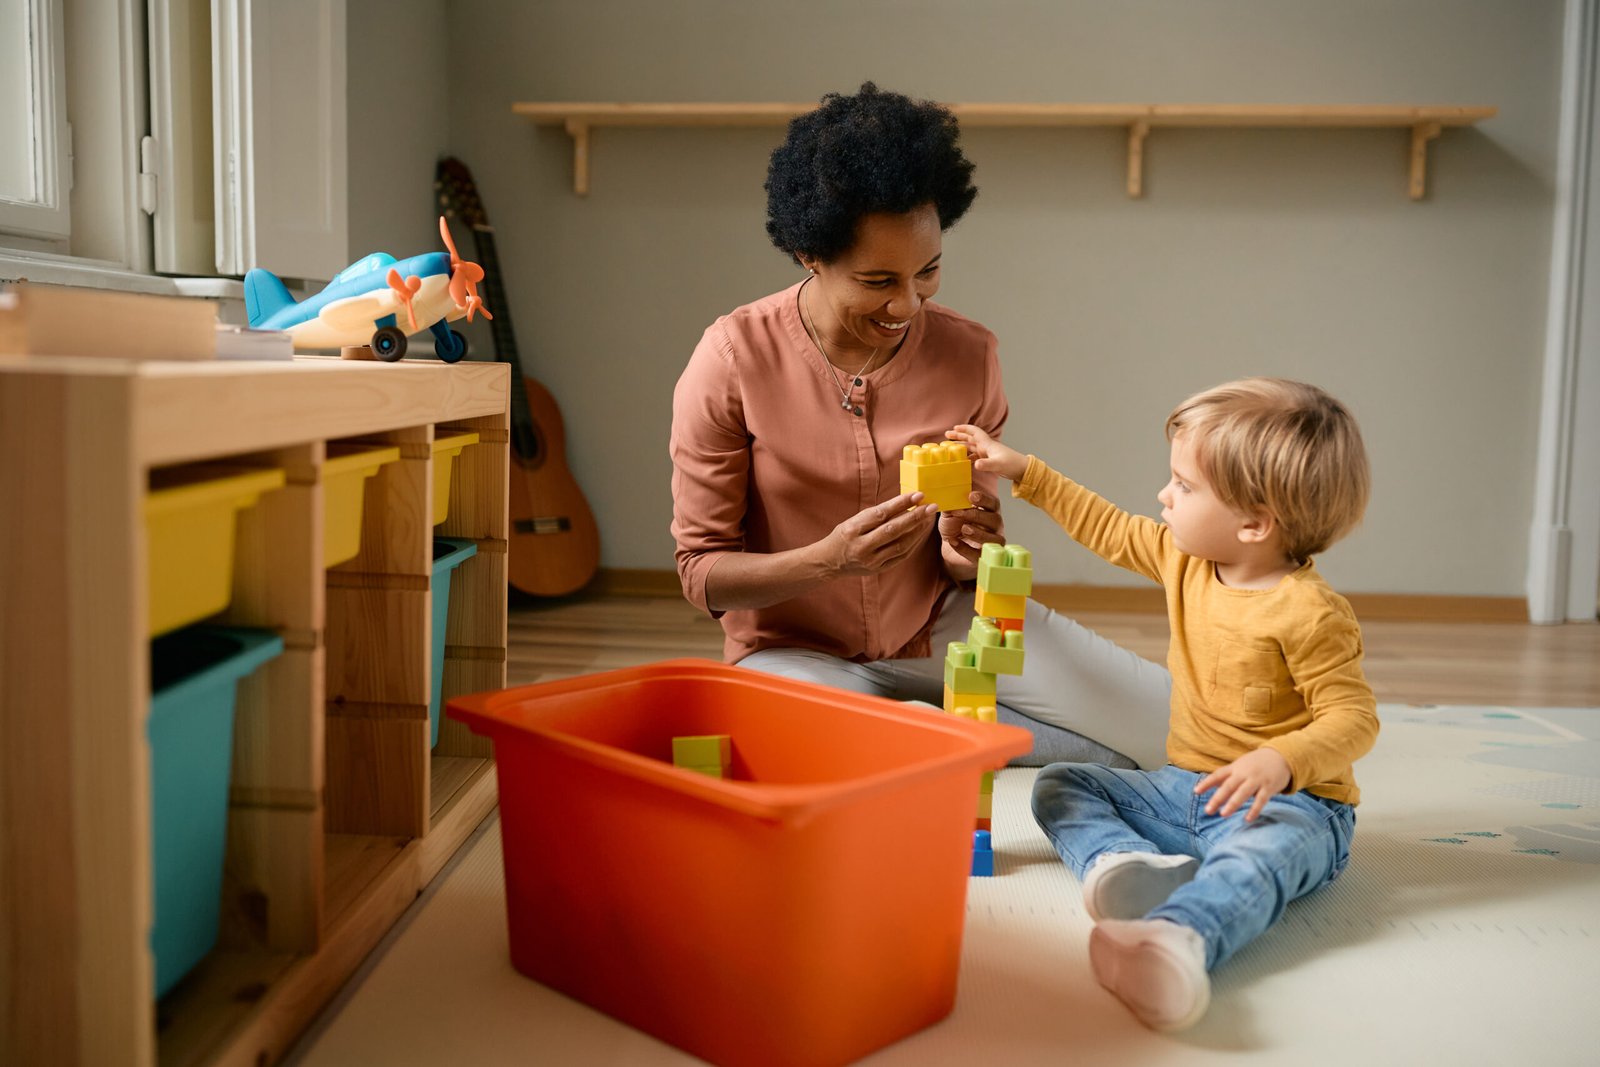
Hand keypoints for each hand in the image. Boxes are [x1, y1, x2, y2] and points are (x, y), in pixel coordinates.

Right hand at [823, 492, 939, 577]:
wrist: (830, 562)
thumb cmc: (844, 535)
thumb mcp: (854, 521)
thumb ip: (876, 515)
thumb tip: (905, 503)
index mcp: (853, 529)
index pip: (881, 515)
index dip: (901, 504)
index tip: (918, 495)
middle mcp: (862, 546)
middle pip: (893, 530)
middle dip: (915, 517)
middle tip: (931, 506)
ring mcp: (871, 560)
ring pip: (900, 545)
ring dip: (918, 531)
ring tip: (929, 519)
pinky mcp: (878, 569)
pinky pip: (901, 556)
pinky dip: (913, 544)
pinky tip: (921, 533)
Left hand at [938, 487, 1004, 565]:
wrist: (950, 545)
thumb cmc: (954, 525)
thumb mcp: (949, 514)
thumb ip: (951, 506)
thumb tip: (948, 498)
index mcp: (988, 511)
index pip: (993, 503)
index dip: (984, 499)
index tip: (971, 496)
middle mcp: (994, 526)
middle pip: (995, 519)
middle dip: (978, 515)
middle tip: (960, 513)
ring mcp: (991, 542)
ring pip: (994, 539)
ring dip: (978, 533)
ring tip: (963, 529)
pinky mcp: (983, 556)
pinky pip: (978, 554)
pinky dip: (965, 549)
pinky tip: (954, 542)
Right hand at [947, 424, 1027, 481]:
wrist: (1022, 469)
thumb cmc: (1012, 464)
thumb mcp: (998, 464)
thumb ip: (986, 464)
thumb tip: (975, 463)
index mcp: (987, 444)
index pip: (974, 432)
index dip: (964, 429)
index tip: (954, 427)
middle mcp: (986, 447)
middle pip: (970, 438)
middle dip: (959, 436)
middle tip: (947, 435)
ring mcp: (987, 453)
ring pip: (971, 446)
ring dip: (961, 445)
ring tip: (951, 446)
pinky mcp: (988, 460)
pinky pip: (975, 455)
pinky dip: (967, 455)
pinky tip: (962, 459)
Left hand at [1194, 748, 1291, 822]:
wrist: (1282, 756)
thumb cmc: (1256, 764)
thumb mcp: (1240, 765)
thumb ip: (1226, 775)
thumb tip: (1208, 784)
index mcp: (1235, 767)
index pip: (1218, 775)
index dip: (1206, 783)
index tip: (1196, 791)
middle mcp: (1244, 773)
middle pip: (1229, 785)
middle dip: (1217, 798)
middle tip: (1208, 810)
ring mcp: (1257, 780)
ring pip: (1243, 793)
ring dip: (1233, 804)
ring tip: (1223, 814)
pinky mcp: (1269, 787)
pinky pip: (1261, 800)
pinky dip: (1254, 810)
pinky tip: (1247, 819)